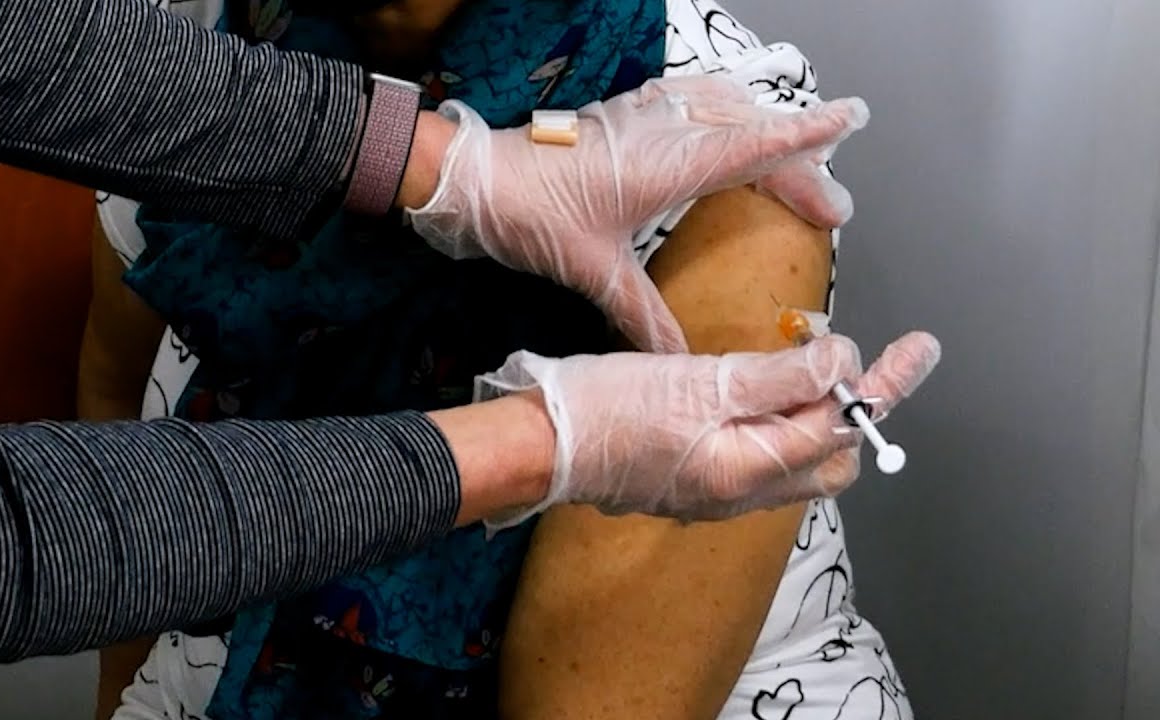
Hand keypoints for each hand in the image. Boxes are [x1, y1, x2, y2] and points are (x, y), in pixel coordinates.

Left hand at [407, 76, 869, 352]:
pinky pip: (697, 98)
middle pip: (755, 132)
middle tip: (833, 205)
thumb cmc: (529, 213)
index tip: (854, 119)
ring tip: (798, 160)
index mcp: (668, 162)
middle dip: (803, 162)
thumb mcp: (593, 270)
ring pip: (729, 107)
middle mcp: (665, 128)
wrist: (476, 177)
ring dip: (769, 131)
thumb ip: (642, 315)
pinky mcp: (627, 112)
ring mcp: (646, 113)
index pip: (756, 144)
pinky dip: (729, 111)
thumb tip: (678, 357)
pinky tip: (731, 122)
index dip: (809, 136)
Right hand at [474, 331, 940, 527]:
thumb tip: (840, 365)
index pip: (839, 426)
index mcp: (748, 469)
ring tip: (804, 365)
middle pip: (832, 460)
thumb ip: (778, 377)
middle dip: (853, 408)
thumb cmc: (606, 409)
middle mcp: (742, 494)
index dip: (878, 383)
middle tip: (846, 357)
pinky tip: (762, 390)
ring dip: (815, 414)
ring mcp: (718, 495)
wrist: (540, 444)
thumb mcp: (699, 380)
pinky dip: (778, 424)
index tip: (917, 349)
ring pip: (798, 461)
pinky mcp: (697, 484)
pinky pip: (761, 460)